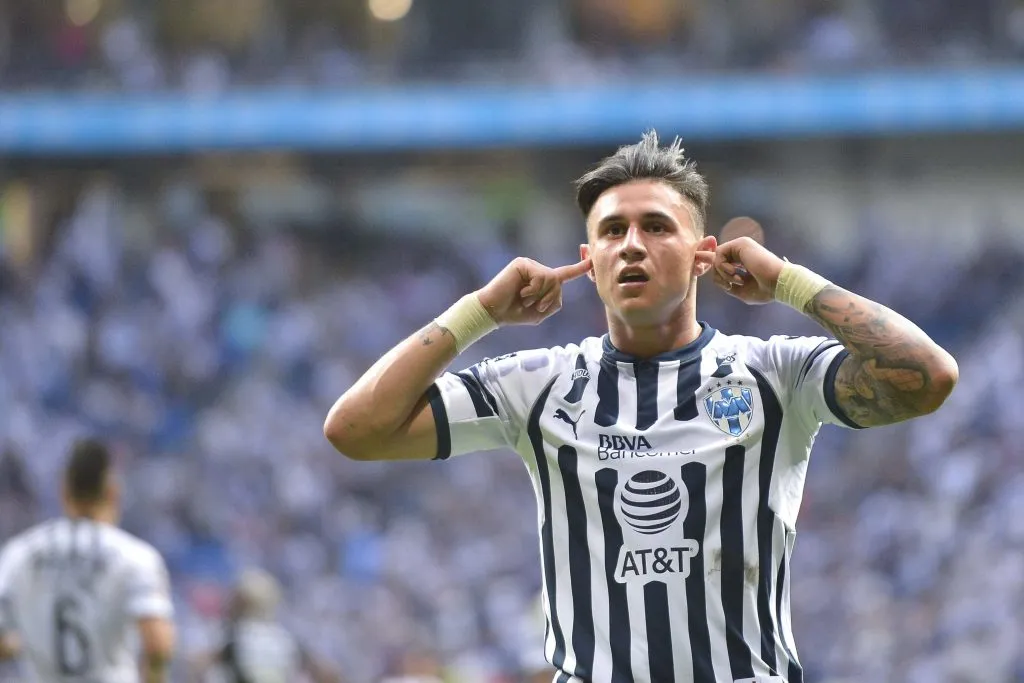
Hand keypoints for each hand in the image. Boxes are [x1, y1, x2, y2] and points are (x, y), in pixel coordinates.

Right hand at [477, 257, 591, 325]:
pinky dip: (533, 291)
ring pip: (551, 280)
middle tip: (533, 306)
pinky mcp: (522, 264)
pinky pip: (540, 278)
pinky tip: (520, 293)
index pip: (565, 274)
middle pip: (559, 283)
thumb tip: (557, 282)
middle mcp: (539, 270)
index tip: (592, 260)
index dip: (579, 268)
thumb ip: (554, 301)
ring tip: (524, 299)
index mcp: (544, 281)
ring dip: (540, 296)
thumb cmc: (516, 313)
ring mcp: (530, 265)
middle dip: (549, 299)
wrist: (494, 312)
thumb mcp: (541, 312)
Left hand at [712, 236, 785, 304]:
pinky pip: (719, 254)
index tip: (724, 285)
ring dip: (722, 274)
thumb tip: (714, 276)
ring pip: (716, 258)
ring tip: (738, 280)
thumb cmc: (764, 289)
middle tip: (730, 286)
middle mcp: (741, 252)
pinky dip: (722, 267)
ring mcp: (740, 246)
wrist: (779, 284)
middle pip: (716, 262)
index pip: (722, 264)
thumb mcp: (740, 290)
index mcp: (742, 261)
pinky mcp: (740, 243)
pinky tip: (736, 273)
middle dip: (719, 277)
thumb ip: (726, 282)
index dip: (717, 274)